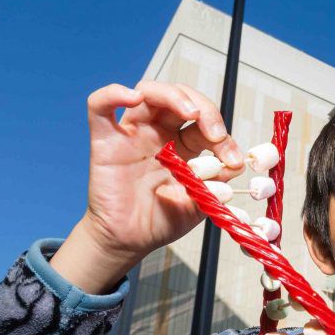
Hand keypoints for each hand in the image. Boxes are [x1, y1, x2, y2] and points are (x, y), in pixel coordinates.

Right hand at [51, 81, 245, 292]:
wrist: (128, 242)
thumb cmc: (159, 221)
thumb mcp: (198, 205)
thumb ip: (215, 187)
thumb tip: (233, 169)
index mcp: (181, 146)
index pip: (205, 126)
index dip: (223, 138)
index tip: (234, 161)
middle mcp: (157, 133)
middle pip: (181, 100)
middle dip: (206, 110)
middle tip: (217, 135)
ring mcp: (131, 133)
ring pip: (149, 92)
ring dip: (175, 96)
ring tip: (193, 114)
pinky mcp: (104, 140)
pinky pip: (100, 106)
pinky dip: (113, 94)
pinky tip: (132, 96)